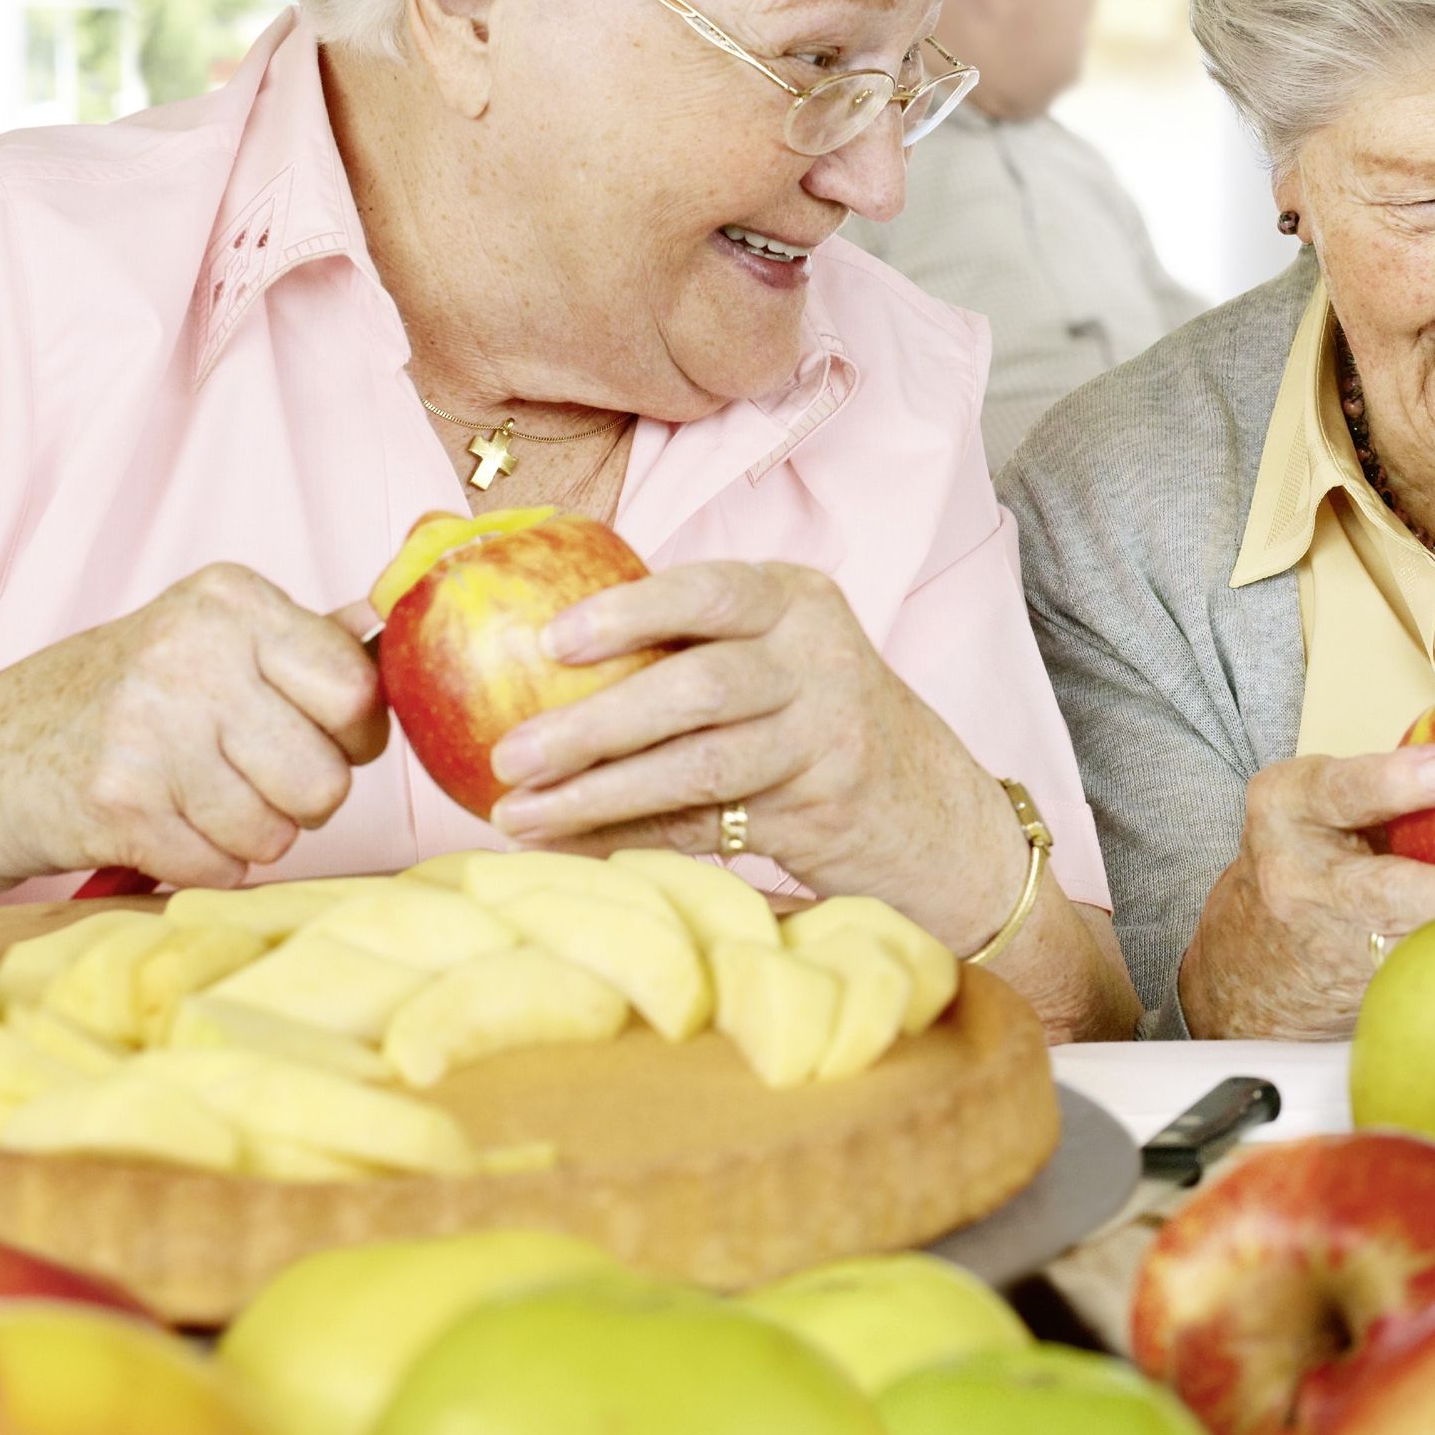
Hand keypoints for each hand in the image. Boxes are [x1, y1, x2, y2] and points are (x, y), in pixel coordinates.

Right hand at [0, 563, 387, 887]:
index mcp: (230, 601)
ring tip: (206, 797)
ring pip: (281, 832)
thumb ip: (314, 637)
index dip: (356, 732)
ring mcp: (148, 729)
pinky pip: (225, 868)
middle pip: (328, 778)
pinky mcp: (117, 805)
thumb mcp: (216, 638)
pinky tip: (168, 824)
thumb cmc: (131, 695)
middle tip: (256, 775)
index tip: (322, 732)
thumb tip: (407, 617)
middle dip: (308, 795)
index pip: (359, 691)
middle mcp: (189, 654)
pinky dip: (208, 862)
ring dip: (256, 834)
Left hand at [481, 561, 1007, 927]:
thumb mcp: (772, 648)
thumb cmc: (805, 709)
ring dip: (598, 796)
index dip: (628, 613)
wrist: (924, 799)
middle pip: (698, 689)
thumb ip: (684, 635)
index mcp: (797, 599)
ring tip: (517, 815)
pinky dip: (630, 837)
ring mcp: (828, 739)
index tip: (550, 642)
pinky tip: (569, 844)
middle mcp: (822, 660)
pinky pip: (707, 827)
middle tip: (510, 756)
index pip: (709, 591)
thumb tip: (515, 642)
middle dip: (593, 726)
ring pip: (700, 768)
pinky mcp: (822, 811)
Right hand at [1177, 745, 1434, 1039]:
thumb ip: (1391, 781)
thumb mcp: (1322, 798)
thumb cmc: (1311, 849)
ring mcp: (1331, 948)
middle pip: (1382, 894)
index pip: (1337, 791)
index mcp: (1288, 811)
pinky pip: (1431, 979)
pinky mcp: (1359, 995)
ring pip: (1413, 949)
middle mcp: (1303, 883)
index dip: (1395, 782)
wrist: (1249, 954)